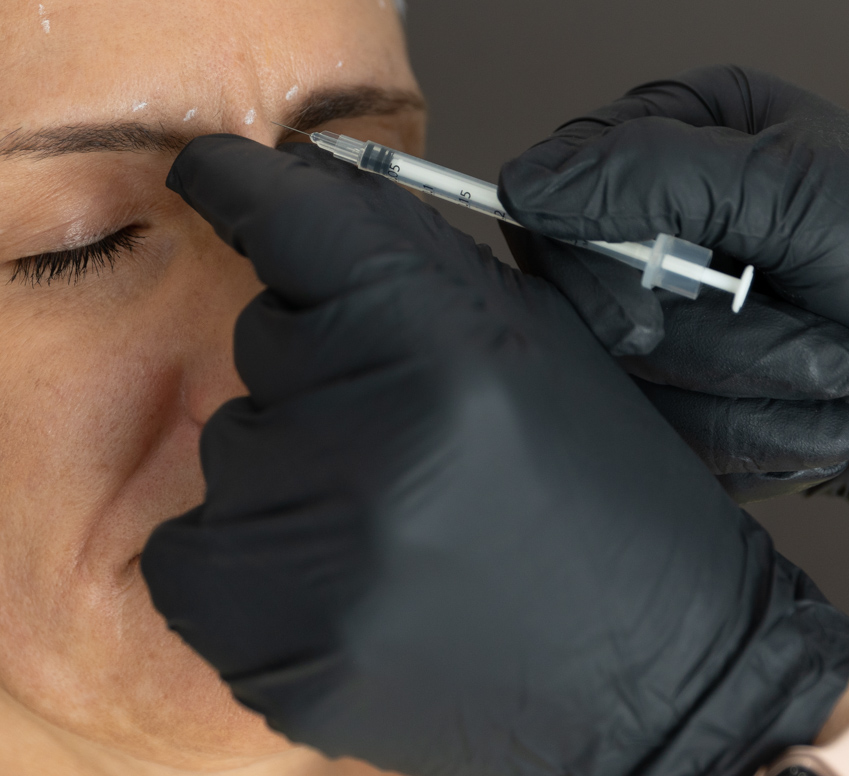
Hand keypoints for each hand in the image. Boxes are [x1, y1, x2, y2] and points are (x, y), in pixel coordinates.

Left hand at [144, 135, 848, 775]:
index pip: (292, 222)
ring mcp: (314, 557)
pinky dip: (245, 553)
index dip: (240, 185)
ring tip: (396, 517)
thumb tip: (295, 189)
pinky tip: (342, 570)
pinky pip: (190, 551)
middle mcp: (369, 442)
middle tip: (411, 428)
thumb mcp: (535, 337)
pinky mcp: (275, 649)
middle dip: (319, 362)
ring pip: (228, 441)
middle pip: (261, 334)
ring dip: (290, 459)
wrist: (658, 677)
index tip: (206, 170)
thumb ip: (410, 258)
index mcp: (447, 347)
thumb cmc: (605, 497)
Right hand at [499, 66, 848, 581]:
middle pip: (583, 296)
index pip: (560, 189)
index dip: (607, 253)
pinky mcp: (697, 399)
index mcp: (689, 133)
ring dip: (744, 395)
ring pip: (621, 380)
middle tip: (814, 332)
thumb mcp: (799, 195)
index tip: (698, 277)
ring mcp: (684, 313)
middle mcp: (674, 218)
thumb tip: (524, 181)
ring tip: (835, 379)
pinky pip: (661, 441)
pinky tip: (821, 427)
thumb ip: (651, 179)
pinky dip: (748, 444)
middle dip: (710, 336)